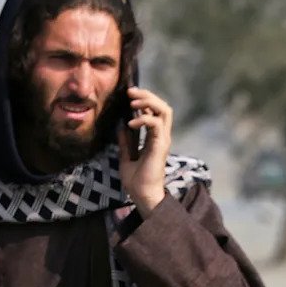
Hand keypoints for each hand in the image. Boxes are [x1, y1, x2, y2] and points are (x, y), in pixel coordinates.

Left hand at [118, 86, 173, 216]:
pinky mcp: (160, 145)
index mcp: (155, 137)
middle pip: (162, 106)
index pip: (155, 112)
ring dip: (149, 102)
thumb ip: (125, 141)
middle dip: (147, 95)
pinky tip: (131, 122)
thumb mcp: (126, 156)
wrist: (141, 195)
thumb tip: (121, 127)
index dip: (144, 100)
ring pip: (164, 111)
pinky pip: (156, 124)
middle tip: (130, 91)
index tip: (129, 95)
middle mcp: (161, 136)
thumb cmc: (136, 180)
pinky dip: (144, 118)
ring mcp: (163, 140)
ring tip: (133, 101)